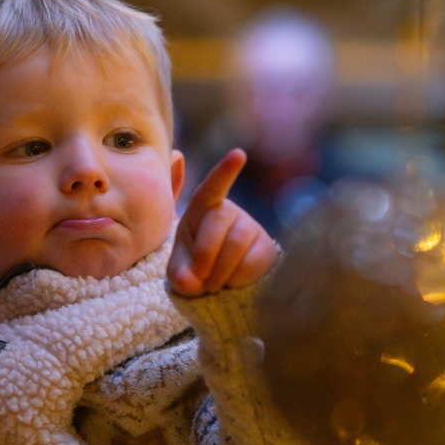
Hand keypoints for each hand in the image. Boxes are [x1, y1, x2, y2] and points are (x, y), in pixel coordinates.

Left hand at [168, 149, 278, 296]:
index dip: (224, 172)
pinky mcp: (267, 248)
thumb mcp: (177, 269)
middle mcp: (228, 212)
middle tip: (199, 279)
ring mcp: (250, 228)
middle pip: (220, 220)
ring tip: (213, 285)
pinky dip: (236, 279)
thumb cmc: (193, 272)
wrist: (217, 290)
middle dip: (204, 254)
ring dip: (219, 271)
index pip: (212, 187)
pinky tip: (232, 282)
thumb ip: (178, 273)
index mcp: (201, 209)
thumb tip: (190, 278)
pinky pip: (253, 261)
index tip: (239, 154)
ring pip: (236, 242)